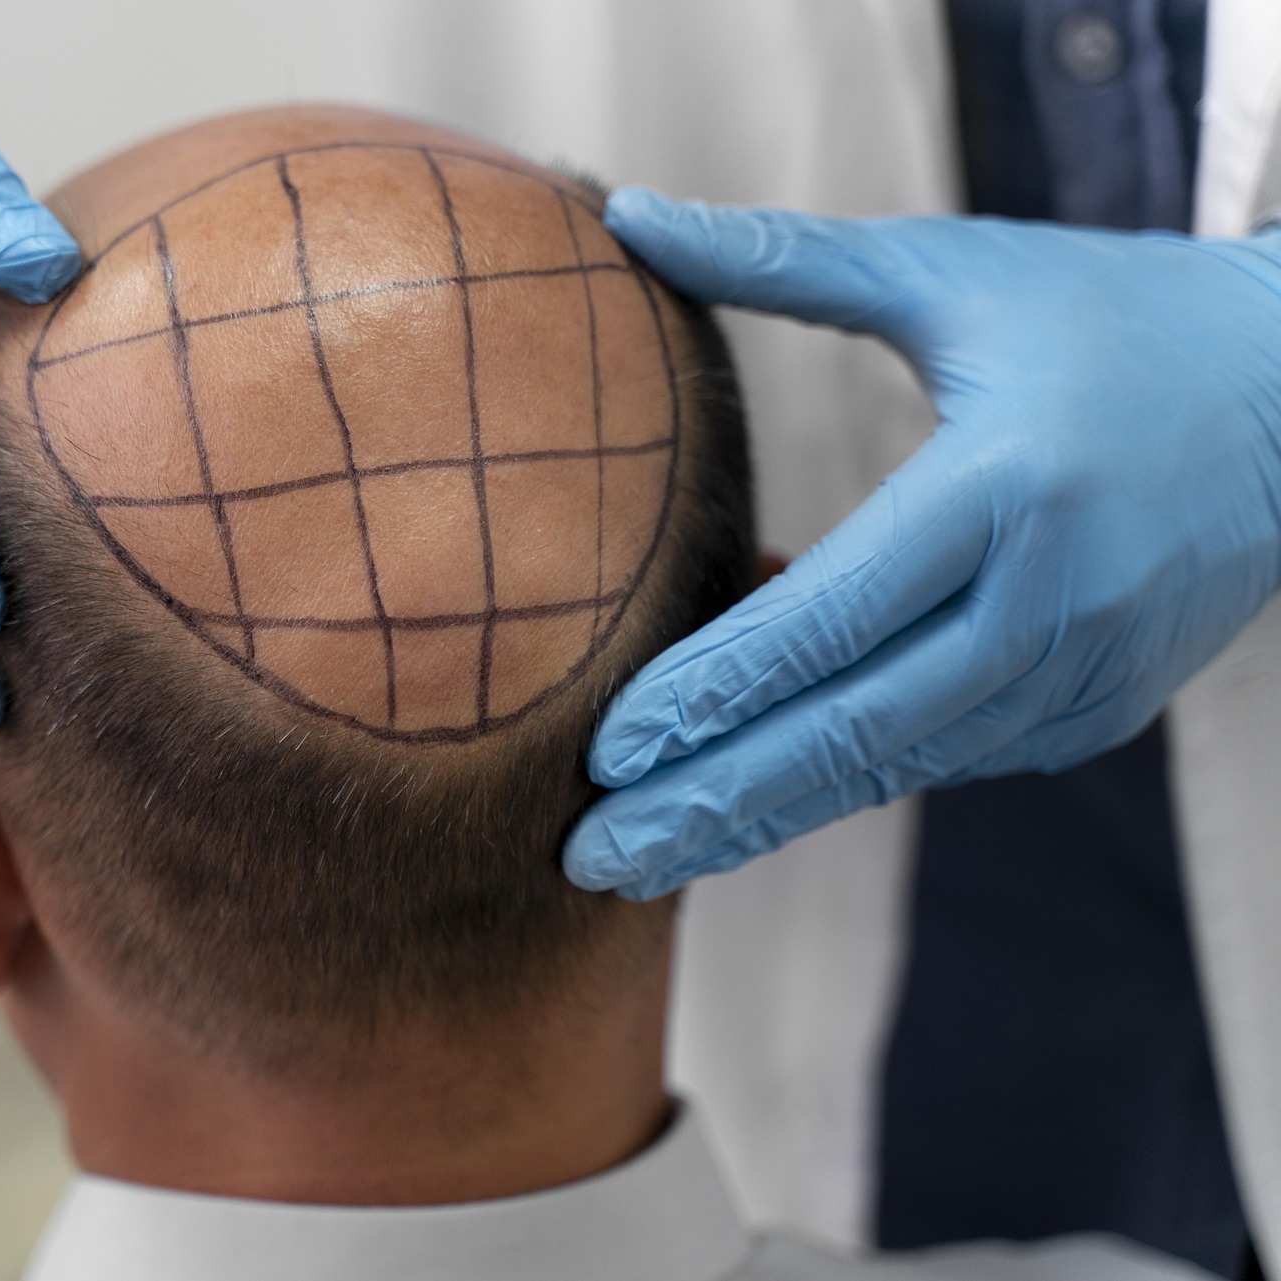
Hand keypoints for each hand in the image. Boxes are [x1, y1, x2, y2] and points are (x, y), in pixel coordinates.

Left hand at [566, 191, 1280, 899]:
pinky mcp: (1098, 711)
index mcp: (1005, 490)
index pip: (825, 618)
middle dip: (709, 803)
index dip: (710, 693)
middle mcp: (1049, 603)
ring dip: (766, 817)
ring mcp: (1083, 674)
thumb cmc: (1109, 313)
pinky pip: (947, 758)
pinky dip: (848, 779)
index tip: (604, 752)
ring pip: (893, 767)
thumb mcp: (950, 271)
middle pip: (849, 730)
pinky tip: (755, 801)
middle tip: (588, 859)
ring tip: (648, 859)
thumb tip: (628, 216)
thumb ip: (782, 259)